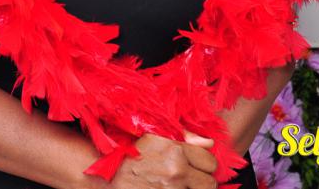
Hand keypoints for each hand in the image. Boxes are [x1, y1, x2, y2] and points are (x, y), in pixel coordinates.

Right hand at [101, 131, 216, 188]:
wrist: (108, 176)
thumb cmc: (129, 152)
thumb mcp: (153, 135)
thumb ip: (184, 137)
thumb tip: (209, 143)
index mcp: (175, 150)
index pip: (210, 161)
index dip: (204, 163)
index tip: (195, 164)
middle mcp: (176, 171)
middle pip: (209, 183)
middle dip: (202, 181)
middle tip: (189, 177)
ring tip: (177, 184)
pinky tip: (169, 188)